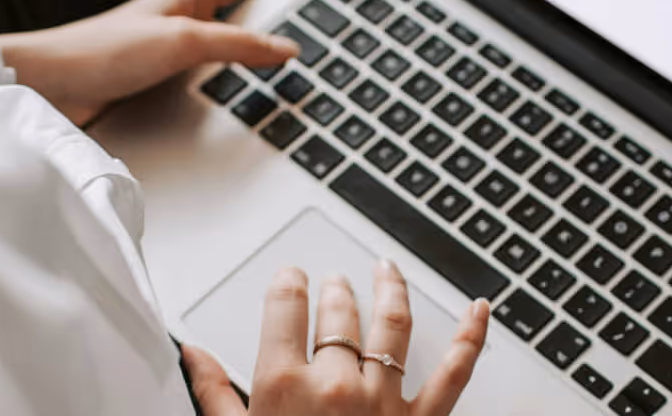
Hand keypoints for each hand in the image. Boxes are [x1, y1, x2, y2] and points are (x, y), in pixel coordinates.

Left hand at [0, 0, 298, 124]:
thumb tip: (286, 48)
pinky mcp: (155, 81)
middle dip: (269, 24)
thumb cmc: (103, 51)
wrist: (50, 88)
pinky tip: (232, 105)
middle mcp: (179, 19)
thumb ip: (237, 46)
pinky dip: (222, 86)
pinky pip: (201, 78)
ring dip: (245, 61)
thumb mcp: (183, 42)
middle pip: (237, 13)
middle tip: (304, 41)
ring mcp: (167, 50)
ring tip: (279, 78)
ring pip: (220, 50)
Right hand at [181, 261, 490, 415]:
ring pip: (392, 325)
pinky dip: (471, 338)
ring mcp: (383, 401)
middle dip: (334, 289)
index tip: (291, 277)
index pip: (286, 306)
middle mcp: (336, 384)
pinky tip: (479, 311)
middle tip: (333, 281)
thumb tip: (192, 353)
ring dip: (390, 289)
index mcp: (284, 385)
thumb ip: (213, 392)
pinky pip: (455, 373)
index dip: (289, 282)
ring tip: (386, 270)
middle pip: (338, 313)